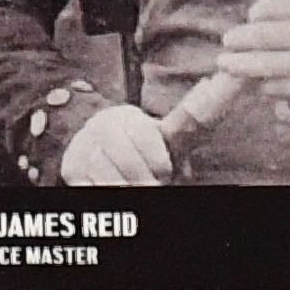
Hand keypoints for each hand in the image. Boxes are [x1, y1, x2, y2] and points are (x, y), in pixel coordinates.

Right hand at [43, 100, 176, 186]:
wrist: (103, 154)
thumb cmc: (142, 151)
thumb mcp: (164, 140)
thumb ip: (188, 128)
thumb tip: (218, 99)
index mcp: (127, 116)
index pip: (143, 134)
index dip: (159, 160)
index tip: (166, 173)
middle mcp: (100, 126)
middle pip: (125, 158)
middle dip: (142, 178)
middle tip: (153, 188)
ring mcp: (82, 146)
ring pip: (106, 174)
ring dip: (124, 187)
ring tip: (133, 188)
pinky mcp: (70, 168)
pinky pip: (88, 185)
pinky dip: (104, 190)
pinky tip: (115, 188)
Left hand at [215, 0, 289, 102]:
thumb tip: (276, 1)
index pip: (268, 7)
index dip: (256, 14)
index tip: (253, 19)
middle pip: (256, 36)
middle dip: (236, 39)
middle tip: (228, 42)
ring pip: (259, 65)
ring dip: (237, 65)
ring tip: (226, 64)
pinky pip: (275, 86)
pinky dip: (263, 85)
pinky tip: (261, 82)